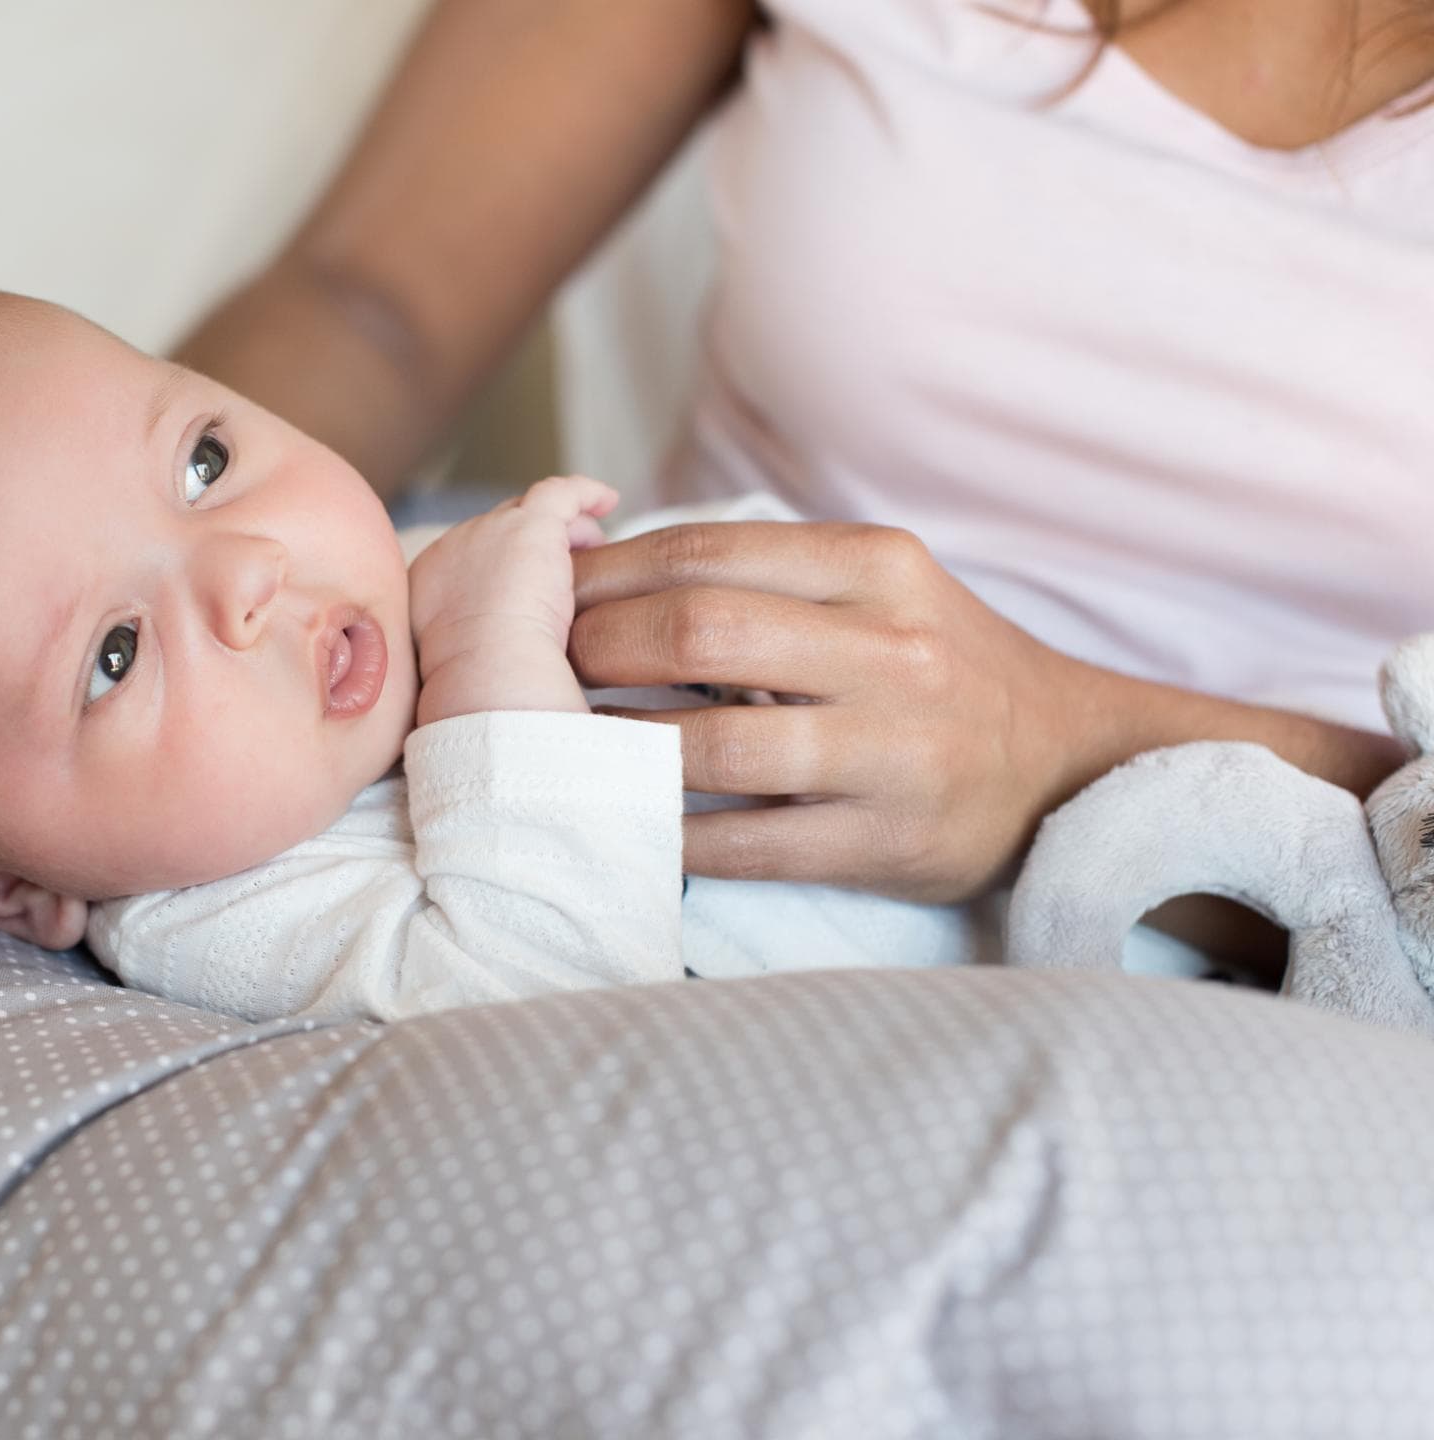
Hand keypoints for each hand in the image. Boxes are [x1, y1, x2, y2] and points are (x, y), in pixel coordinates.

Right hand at [408, 475, 616, 721]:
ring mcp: (490, 531)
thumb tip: (496, 663)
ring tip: (591, 545)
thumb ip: (473, 650)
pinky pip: (559, 493)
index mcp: (430, 584)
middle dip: (530, 547)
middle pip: (498, 532)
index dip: (501, 568)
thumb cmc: (477, 689)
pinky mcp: (531, 526)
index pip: (469, 561)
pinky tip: (608, 500)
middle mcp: (453, 548)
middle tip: (563, 571)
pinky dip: (584, 493)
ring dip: (562, 529)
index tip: (523, 589)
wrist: (486, 672)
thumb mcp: (460, 668)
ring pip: (531, 513)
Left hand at [568, 521, 1088, 902]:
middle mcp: (892, 651)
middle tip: (546, 674)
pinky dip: (672, 836)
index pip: (704, 552)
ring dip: (620, 749)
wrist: (1068, 759)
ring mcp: (893, 752)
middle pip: (698, 633)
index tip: (550, 598)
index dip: (605, 576)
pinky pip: (749, 845)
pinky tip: (627, 821)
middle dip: (598, 650)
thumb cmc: (939, 666)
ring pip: (714, 747)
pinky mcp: (888, 842)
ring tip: (570, 747)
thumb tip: (610, 571)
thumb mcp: (878, 589)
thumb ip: (767, 575)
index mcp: (876, 568)